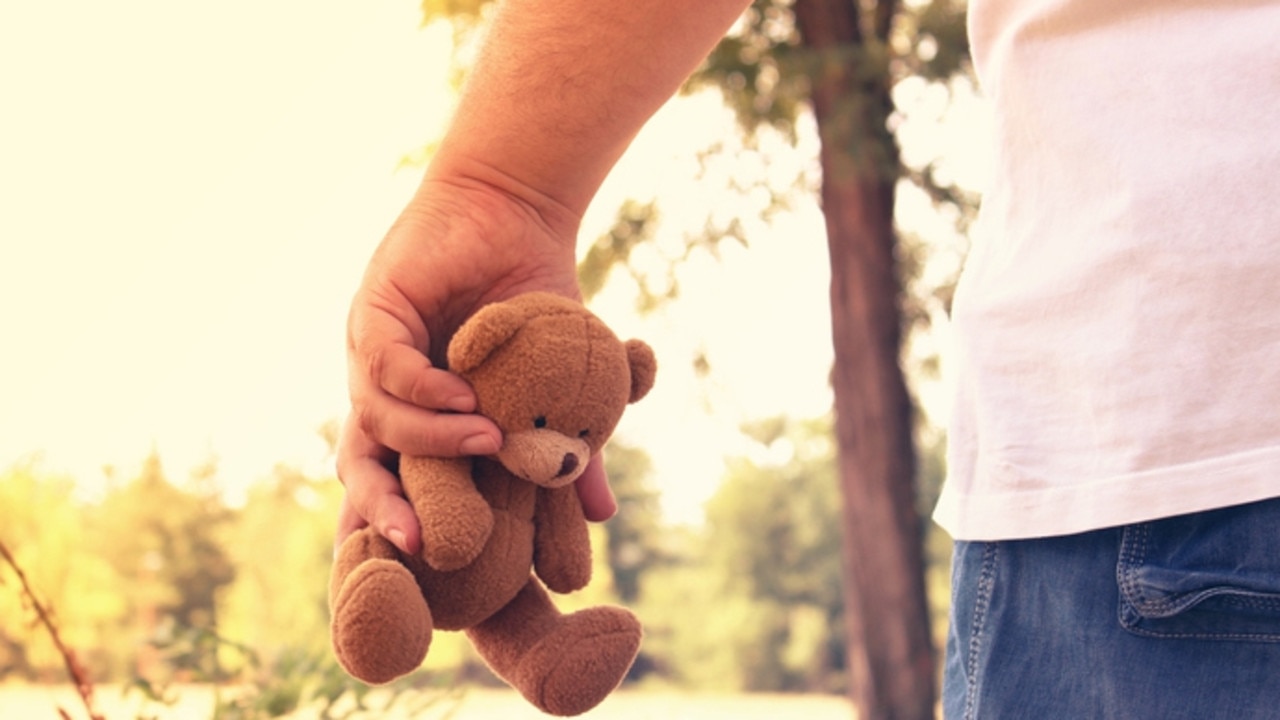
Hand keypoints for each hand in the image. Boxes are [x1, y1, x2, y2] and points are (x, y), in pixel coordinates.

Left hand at [336, 165, 616, 554]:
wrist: (516, 215)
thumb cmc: (535, 297)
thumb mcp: (560, 384)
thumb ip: (567, 446)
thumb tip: (601, 514)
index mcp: (419, 414)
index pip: (395, 480)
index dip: (401, 524)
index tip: (428, 566)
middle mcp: (386, 389)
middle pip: (361, 462)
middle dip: (381, 506)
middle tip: (416, 541)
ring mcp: (373, 352)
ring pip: (373, 417)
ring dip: (428, 437)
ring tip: (485, 440)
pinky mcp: (374, 310)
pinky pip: (383, 364)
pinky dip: (421, 387)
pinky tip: (463, 395)